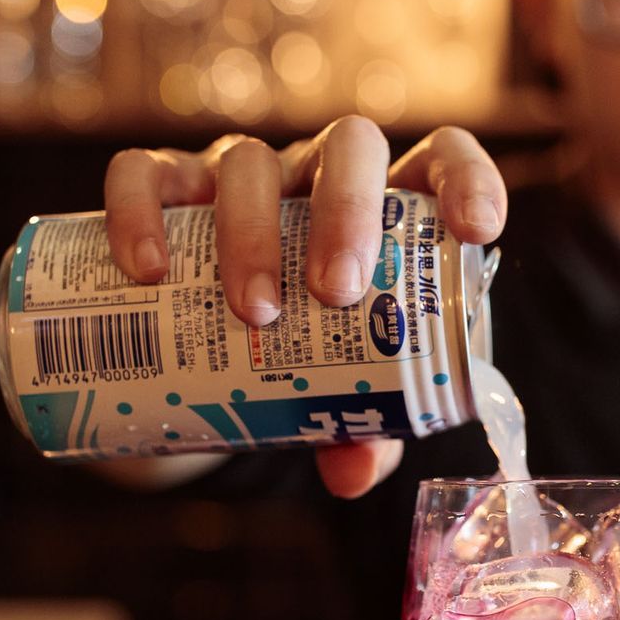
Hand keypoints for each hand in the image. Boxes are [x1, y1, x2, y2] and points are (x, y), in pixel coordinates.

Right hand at [101, 117, 506, 497]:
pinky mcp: (166, 185)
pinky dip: (143, 212)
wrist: (200, 359)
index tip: (476, 229)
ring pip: (249, 162)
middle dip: (347, 211)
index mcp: (385, 210)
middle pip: (347, 147)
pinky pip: (147, 173)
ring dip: (251, 232)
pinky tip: (147, 273)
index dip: (467, 180)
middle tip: (336, 291)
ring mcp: (241, 172)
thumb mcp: (338, 397)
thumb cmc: (300, 360)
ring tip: (253, 314)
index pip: (442, 159)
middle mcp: (317, 175)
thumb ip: (360, 428)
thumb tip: (353, 472)